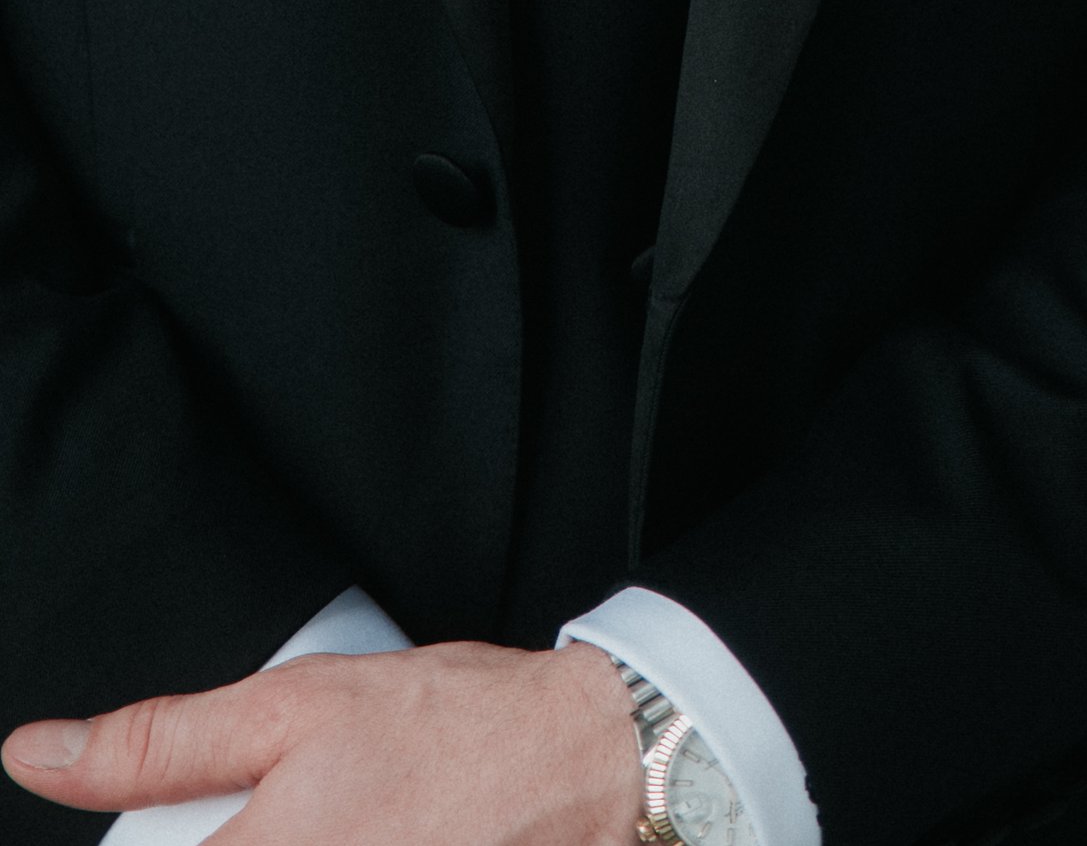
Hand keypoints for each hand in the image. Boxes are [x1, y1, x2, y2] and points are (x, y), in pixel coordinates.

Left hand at [2, 640, 644, 845]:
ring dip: (280, 843)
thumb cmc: (452, 726)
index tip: (214, 813)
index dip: (157, 839)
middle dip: (230, 838)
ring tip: (342, 819)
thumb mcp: (294, 703)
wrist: (584, 765)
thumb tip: (37, 754)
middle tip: (284, 810)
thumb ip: (159, 742)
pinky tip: (371, 835)